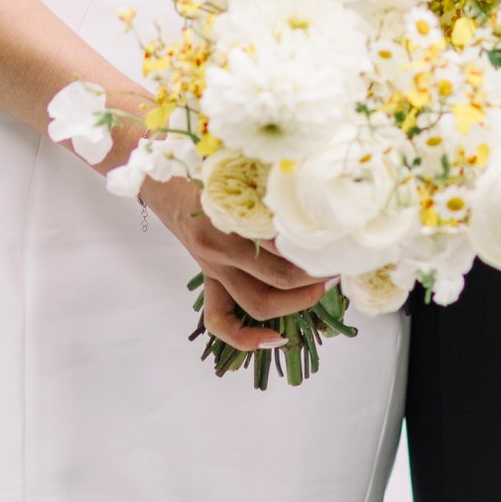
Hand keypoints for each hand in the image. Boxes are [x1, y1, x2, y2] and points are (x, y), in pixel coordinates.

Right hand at [136, 173, 333, 352]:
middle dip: (314, 277)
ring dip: (295, 303)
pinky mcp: (208, 277)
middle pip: (278, 278)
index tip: (340, 241)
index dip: (316, 247)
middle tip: (338, 265)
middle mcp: (220, 248)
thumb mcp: (236, 162)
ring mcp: (213, 268)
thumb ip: (268, 176)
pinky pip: (220, 320)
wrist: (160, 177)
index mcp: (230, 216)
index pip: (283, 243)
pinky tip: (274, 339)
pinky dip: (246, 337)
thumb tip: (313, 183)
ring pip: (257, 303)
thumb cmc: (200, 162)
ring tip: (321, 288)